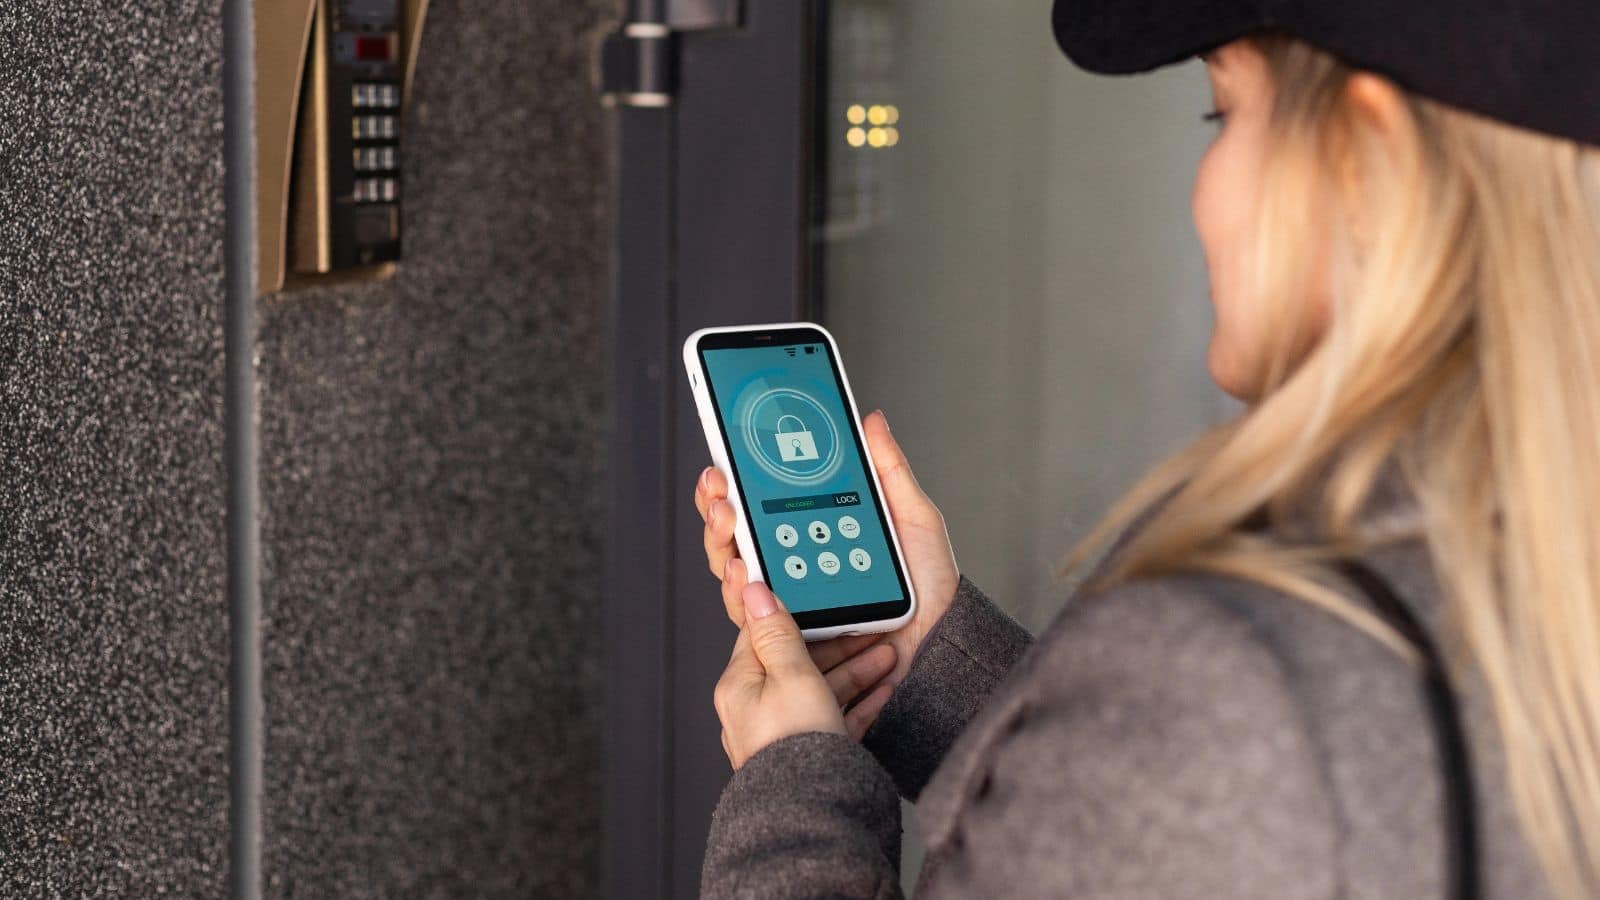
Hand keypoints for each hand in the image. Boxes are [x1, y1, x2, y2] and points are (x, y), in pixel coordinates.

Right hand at [695, 409, 959, 728]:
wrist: (942, 636)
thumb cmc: (931, 584)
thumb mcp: (913, 517)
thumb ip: (889, 470)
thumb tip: (871, 420)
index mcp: (816, 534)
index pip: (761, 508)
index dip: (733, 485)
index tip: (722, 461)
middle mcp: (795, 569)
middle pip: (736, 540)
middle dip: (717, 510)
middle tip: (719, 489)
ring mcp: (792, 605)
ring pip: (735, 576)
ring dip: (720, 544)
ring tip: (726, 521)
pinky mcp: (795, 638)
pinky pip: (756, 619)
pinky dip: (739, 592)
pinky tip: (742, 569)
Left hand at [715, 579, 886, 768]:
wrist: (813, 810)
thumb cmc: (795, 746)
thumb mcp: (791, 675)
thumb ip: (777, 633)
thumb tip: (752, 592)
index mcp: (740, 686)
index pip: (763, 634)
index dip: (796, 613)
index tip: (821, 598)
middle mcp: (755, 710)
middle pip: (798, 662)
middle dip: (838, 644)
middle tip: (869, 628)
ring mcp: (783, 734)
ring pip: (821, 689)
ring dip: (856, 670)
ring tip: (888, 655)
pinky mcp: (807, 754)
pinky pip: (834, 718)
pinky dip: (859, 702)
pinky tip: (884, 691)